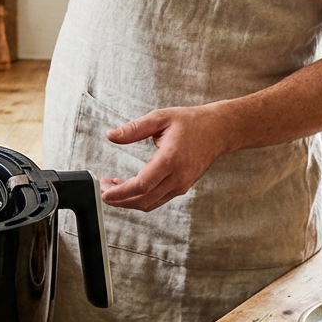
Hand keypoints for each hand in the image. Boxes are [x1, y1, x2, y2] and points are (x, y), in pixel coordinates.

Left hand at [99, 105, 231, 211]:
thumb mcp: (160, 118)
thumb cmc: (191, 122)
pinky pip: (157, 199)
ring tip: (112, 187)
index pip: (141, 185)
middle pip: (143, 200)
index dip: (120, 193)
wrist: (218, 131)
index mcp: (171, 159)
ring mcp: (181, 185)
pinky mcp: (182, 187)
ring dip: (128, 200)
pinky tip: (129, 187)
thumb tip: (111, 135)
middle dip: (119, 199)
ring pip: (150, 203)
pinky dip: (140, 198)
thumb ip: (134, 128)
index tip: (104, 191)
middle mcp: (178, 177)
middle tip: (103, 189)